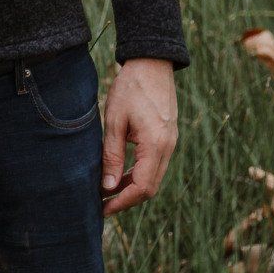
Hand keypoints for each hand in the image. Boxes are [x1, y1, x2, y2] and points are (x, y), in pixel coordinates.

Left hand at [101, 59, 178, 217]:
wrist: (151, 63)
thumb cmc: (130, 88)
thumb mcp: (114, 121)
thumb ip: (111, 155)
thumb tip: (108, 187)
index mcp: (156, 145)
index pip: (142, 187)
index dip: (122, 202)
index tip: (103, 209)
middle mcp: (168, 147)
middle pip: (150, 188)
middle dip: (126, 199)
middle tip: (102, 205)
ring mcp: (170, 143)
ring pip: (153, 178)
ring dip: (131, 187)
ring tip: (107, 191)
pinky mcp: (167, 138)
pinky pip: (154, 165)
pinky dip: (138, 174)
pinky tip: (119, 174)